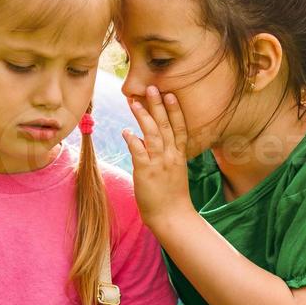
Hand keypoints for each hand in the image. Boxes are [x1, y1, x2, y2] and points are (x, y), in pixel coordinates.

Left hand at [124, 85, 193, 227]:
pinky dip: (133, 140)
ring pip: (152, 134)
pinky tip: (126, 131)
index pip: (179, 128)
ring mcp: (159, 163)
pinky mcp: (147, 172)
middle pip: (165, 126)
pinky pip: (139, 152)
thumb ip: (165, 156)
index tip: (170, 95)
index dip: (175, 111)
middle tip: (152, 88)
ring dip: (143, 117)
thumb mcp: (174, 173)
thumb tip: (146, 142)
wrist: (172, 216)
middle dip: (158, 106)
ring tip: (134, 102)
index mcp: (179, 156)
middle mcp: (170, 156)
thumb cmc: (172, 197)